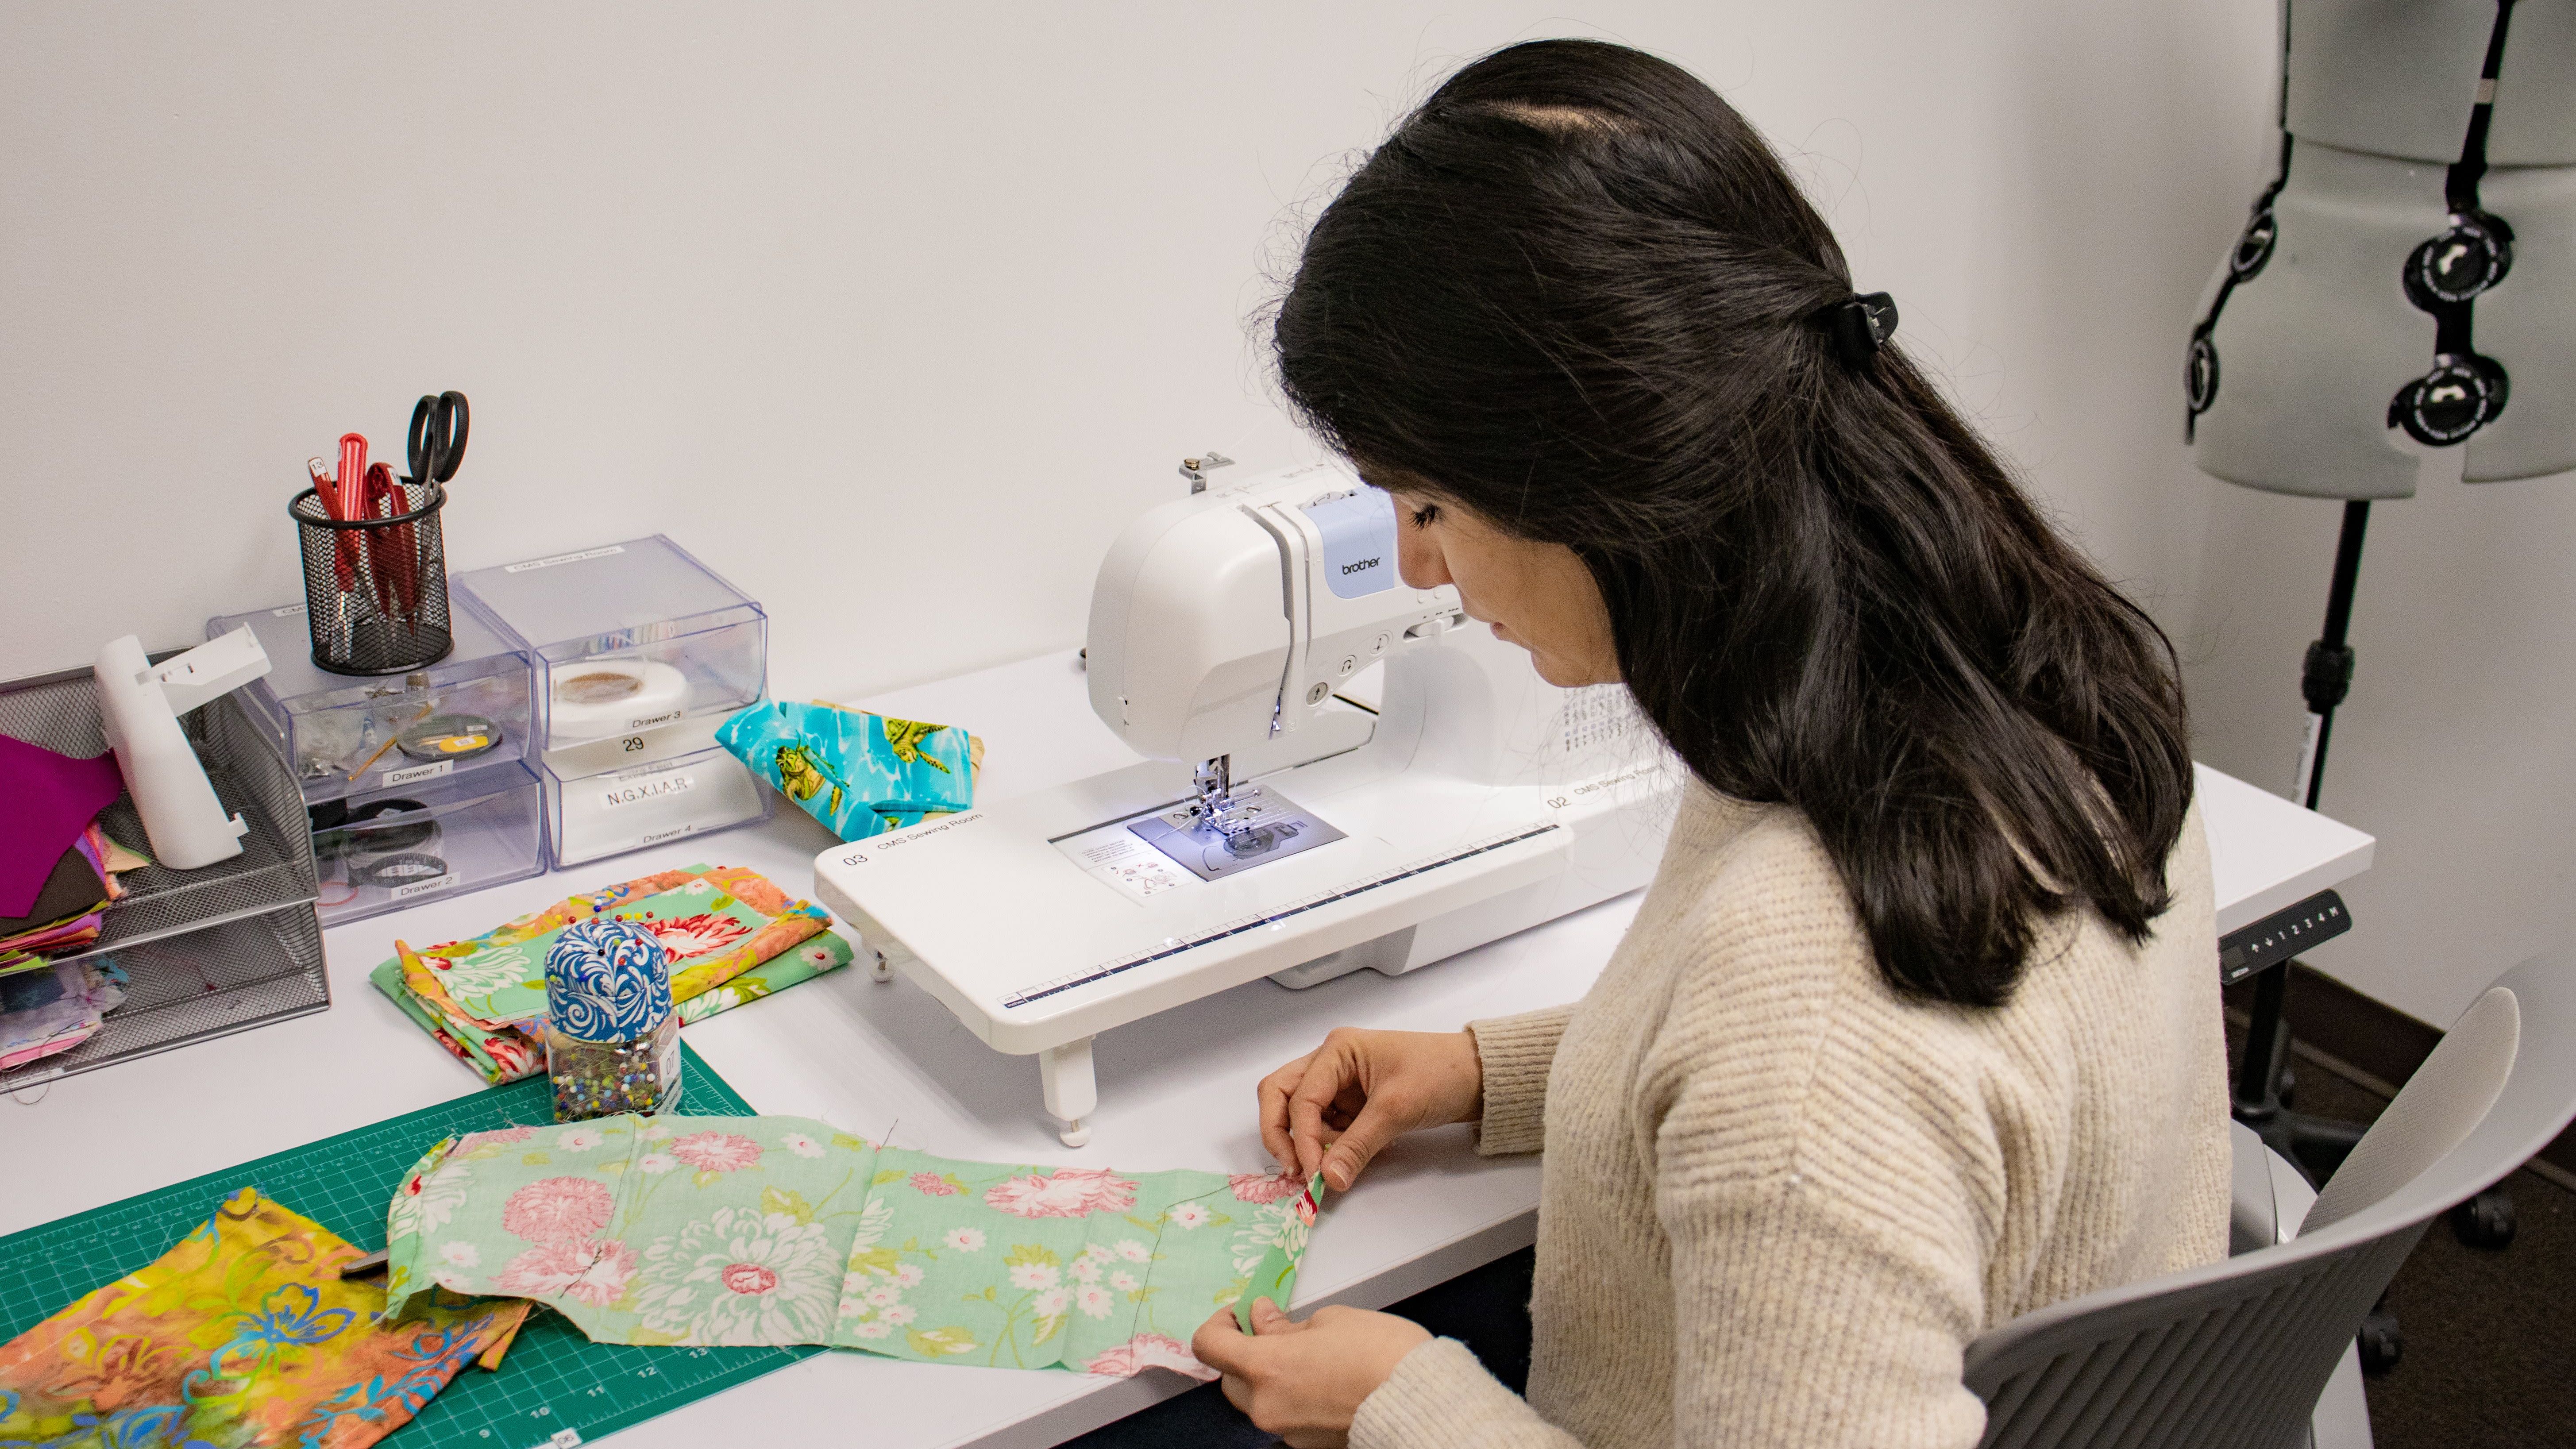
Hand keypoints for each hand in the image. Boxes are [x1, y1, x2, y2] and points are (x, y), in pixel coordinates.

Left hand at [1193, 1300, 1431, 1447]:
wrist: (1421, 1401)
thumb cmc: (1380, 1354)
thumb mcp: (1329, 1320)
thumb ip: (1284, 1325)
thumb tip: (1262, 1320)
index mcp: (1265, 1368)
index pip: (1208, 1347)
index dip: (1220, 1324)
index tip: (1242, 1314)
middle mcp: (1267, 1405)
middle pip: (1231, 1378)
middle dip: (1245, 1352)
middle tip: (1275, 1329)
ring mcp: (1286, 1430)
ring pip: (1257, 1400)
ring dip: (1269, 1376)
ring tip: (1307, 1356)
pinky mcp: (1307, 1444)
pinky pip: (1285, 1416)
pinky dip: (1292, 1396)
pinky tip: (1324, 1381)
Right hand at [1259, 1027, 1482, 1191]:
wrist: (1477, 1077)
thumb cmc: (1439, 1075)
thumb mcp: (1396, 1110)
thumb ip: (1357, 1146)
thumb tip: (1328, 1180)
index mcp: (1338, 1049)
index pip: (1300, 1097)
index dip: (1302, 1138)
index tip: (1312, 1173)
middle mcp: (1331, 1061)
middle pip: (1281, 1095)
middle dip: (1281, 1133)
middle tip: (1294, 1169)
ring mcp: (1339, 1082)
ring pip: (1299, 1112)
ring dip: (1309, 1142)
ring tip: (1335, 1163)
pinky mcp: (1352, 1101)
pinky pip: (1325, 1125)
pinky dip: (1330, 1144)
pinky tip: (1352, 1155)